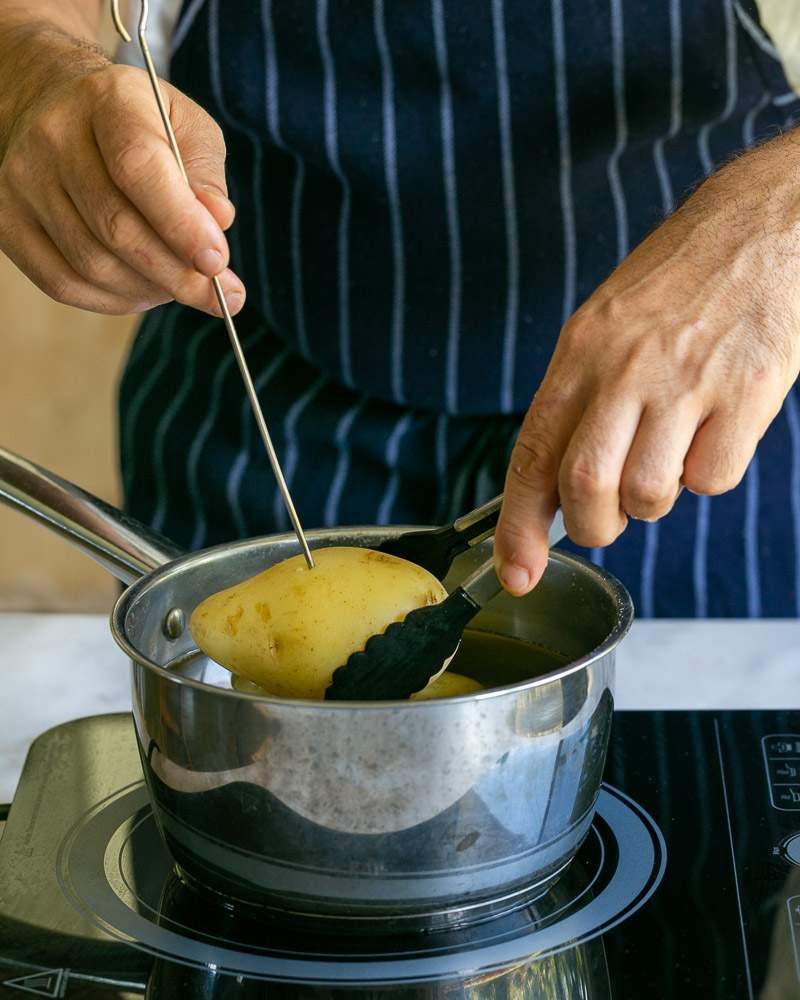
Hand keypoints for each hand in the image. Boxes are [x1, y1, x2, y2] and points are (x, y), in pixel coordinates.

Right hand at [0, 58, 244, 315]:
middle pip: (116, 228)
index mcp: (106, 102)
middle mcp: (53, 137)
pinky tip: (144, 291)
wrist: (54, 106)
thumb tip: (219, 221)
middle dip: (176, 274)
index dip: (181, 224)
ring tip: (182, 286)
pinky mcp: (7, 222)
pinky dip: (114, 300)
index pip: (138, 168)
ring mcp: (21, 181)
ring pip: (92, 264)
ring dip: (149, 289)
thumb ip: (206, 173)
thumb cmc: (138, 124)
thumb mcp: (185, 125)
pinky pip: (65, 283)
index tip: (217, 261)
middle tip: (217, 296)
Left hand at [494, 132, 799, 594]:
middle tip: (606, 517)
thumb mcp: (605, 323)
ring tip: (667, 456)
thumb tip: (554, 484)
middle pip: (585, 487)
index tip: (514, 573)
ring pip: (649, 493)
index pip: (532, 455)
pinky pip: (712, 479)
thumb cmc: (680, 278)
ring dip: (652, 501)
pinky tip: (712, 433)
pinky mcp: (748, 391)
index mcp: (580, 351)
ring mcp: (688, 380)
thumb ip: (578, 400)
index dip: (516, 526)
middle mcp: (625, 368)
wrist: (765, 221)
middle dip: (592, 525)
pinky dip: (705, 476)